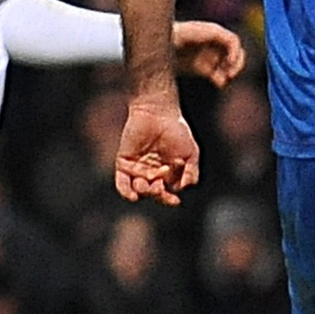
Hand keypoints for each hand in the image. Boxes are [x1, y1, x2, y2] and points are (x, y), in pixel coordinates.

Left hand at [113, 89, 200, 204]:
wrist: (158, 112)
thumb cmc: (176, 130)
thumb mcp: (191, 153)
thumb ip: (192, 171)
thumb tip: (185, 187)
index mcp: (166, 174)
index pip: (166, 193)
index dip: (169, 199)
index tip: (175, 201)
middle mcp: (150, 173)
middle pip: (152, 193)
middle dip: (157, 194)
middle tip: (161, 187)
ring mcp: (136, 168)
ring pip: (138, 188)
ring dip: (144, 191)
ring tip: (150, 184)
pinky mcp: (124, 162)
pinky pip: (122, 181)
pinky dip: (126, 191)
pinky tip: (133, 196)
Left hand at [169, 21, 246, 84]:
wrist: (150, 47)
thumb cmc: (163, 39)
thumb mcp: (177, 38)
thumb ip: (188, 41)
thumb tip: (196, 45)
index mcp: (209, 32)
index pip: (232, 40)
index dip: (236, 53)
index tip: (230, 65)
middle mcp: (212, 43)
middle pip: (235, 51)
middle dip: (237, 63)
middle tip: (231, 76)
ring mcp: (208, 55)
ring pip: (229, 64)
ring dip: (231, 72)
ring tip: (224, 81)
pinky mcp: (202, 67)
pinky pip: (219, 74)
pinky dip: (223, 80)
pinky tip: (220, 85)